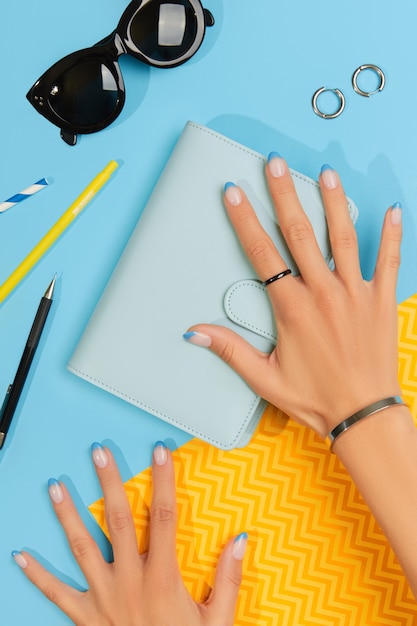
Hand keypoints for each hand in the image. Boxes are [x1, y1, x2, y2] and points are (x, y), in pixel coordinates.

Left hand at [12, 442, 245, 624]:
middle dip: (109, 483)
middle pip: (118, 522)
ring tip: (56, 487)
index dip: (164, 482)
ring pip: (82, 548)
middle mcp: (130, 583)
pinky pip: (57, 594)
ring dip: (68, 515)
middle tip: (99, 454)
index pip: (165, 518)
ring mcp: (103, 599)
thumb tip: (240, 541)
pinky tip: (19, 556)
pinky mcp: (85, 618)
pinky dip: (37, 575)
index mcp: (163, 580)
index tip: (161, 453)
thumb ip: (228, 579)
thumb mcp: (217, 622)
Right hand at [185, 157, 401, 437]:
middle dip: (284, 194)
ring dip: (333, 202)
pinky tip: (395, 210)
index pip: (262, 253)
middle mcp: (323, 292)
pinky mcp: (381, 301)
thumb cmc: (315, 398)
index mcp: (292, 308)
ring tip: (325, 173)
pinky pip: (389, 261)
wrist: (363, 414)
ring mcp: (355, 293)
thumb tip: (195, 333)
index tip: (234, 194)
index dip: (245, 220)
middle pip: (299, 233)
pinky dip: (393, 235)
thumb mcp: (265, 378)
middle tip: (275, 164)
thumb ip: (230, 350)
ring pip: (344, 237)